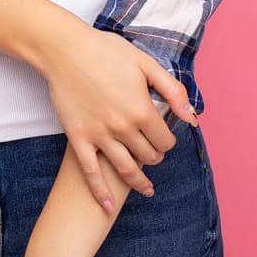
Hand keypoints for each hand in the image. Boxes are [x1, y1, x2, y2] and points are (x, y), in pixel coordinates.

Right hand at [36, 20, 196, 211]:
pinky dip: (101, 192)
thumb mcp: (146, 64)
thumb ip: (173, 91)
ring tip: (145, 186)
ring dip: (139, 180)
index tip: (164, 136)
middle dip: (155, 156)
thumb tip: (192, 117)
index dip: (168, 140)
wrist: (64, 50)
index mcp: (142, 110)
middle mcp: (123, 127)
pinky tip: (108, 207)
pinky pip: (91, 173)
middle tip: (152, 151)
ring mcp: (99, 135)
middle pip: (149, 156)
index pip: (165, 140)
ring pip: (126, 169)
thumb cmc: (106, 51)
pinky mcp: (78, 138)